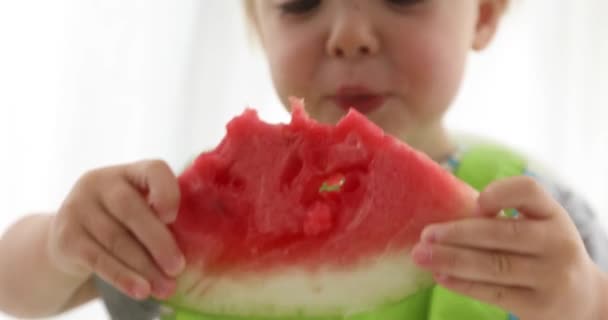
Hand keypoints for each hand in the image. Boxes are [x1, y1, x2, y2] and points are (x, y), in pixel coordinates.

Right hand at [47, 160, 184, 299]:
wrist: (71, 239)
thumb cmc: (122, 223)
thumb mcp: (141, 210)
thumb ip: (162, 217)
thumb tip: (198, 247)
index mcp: (129, 172)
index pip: (153, 169)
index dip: (166, 191)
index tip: (173, 217)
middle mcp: (100, 182)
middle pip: (131, 209)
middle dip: (158, 241)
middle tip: (178, 267)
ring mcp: (78, 207)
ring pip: (116, 239)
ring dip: (144, 267)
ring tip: (165, 286)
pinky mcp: (66, 236)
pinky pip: (98, 259)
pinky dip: (123, 277)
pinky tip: (141, 290)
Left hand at [412, 176, 605, 319]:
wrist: (583, 298)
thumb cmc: (542, 252)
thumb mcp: (536, 226)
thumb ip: (502, 218)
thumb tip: (442, 214)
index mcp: (552, 213)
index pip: (528, 190)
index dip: (499, 193)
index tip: (475, 203)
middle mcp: (557, 242)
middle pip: (501, 233)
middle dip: (457, 233)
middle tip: (425, 234)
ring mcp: (551, 276)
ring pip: (493, 265)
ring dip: (451, 260)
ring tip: (422, 256)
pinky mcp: (539, 304)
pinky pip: (494, 292)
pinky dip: (463, 284)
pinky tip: (440, 277)